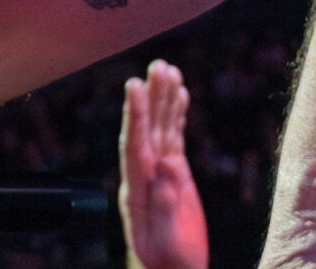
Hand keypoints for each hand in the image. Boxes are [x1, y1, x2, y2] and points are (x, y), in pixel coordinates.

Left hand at [121, 59, 207, 268]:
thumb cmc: (168, 264)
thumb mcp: (166, 241)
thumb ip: (164, 206)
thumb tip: (166, 169)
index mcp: (137, 189)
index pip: (135, 143)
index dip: (136, 114)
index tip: (135, 85)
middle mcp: (144, 175)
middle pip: (147, 128)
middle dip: (151, 97)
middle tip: (157, 66)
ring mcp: (158, 173)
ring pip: (161, 128)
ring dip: (163, 99)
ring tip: (168, 69)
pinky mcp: (174, 175)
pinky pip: (174, 138)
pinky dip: (176, 115)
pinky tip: (180, 96)